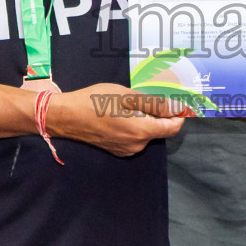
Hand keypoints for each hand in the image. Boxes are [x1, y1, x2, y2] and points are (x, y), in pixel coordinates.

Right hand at [47, 83, 187, 156]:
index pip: (173, 128)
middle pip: (159, 130)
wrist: (66, 117)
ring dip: (145, 119)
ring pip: (146, 133)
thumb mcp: (126, 96)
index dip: (179, 115)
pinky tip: (120, 114)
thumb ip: (154, 103)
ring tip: (128, 104)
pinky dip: (134, 126)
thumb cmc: (95, 101)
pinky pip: (134, 138)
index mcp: (141, 132)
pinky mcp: (117, 150)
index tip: (176, 102)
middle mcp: (137, 145)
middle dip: (158, 114)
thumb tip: (177, 107)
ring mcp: (126, 150)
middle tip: (144, 97)